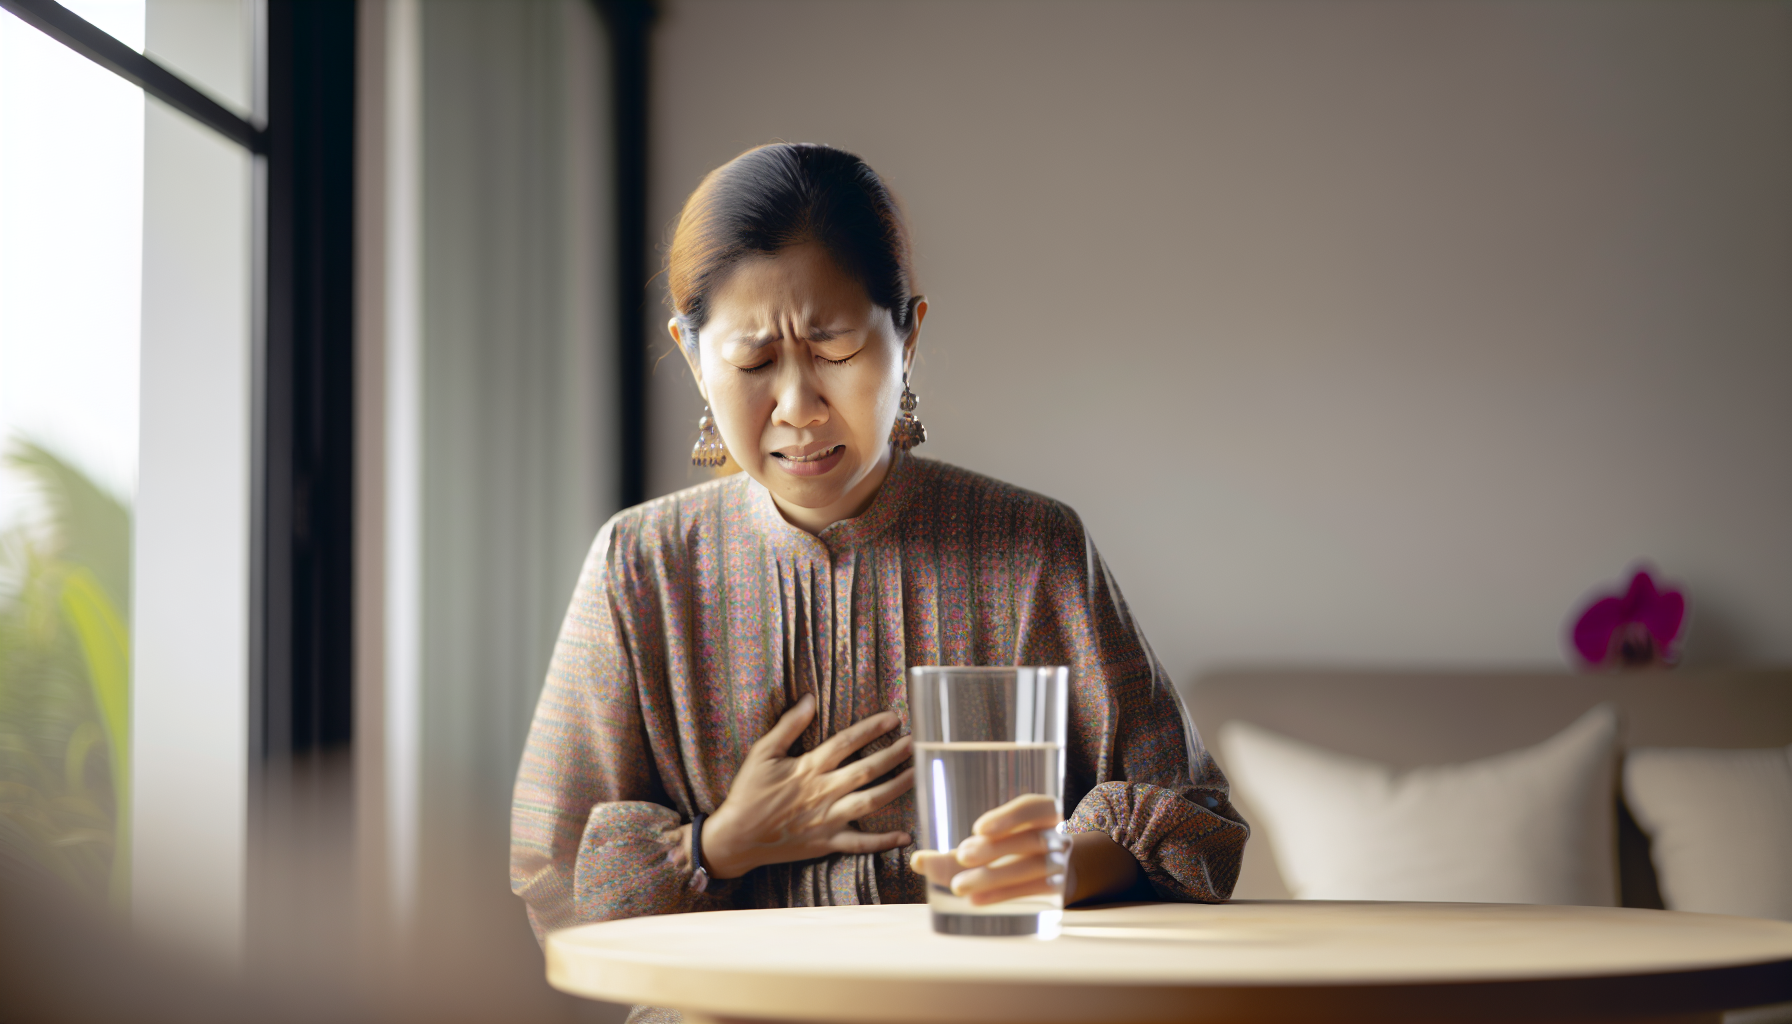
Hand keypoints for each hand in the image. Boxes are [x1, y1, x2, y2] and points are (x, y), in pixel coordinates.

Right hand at [700, 693, 914, 878]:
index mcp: (808, 768)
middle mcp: (823, 793)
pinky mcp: (826, 843)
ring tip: (916, 774)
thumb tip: (809, 699)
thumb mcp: (762, 753)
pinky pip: (860, 844)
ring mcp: (827, 820)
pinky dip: (883, 842)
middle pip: (866, 771)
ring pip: (870, 803)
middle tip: (915, 742)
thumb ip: (788, 726)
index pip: (846, 743)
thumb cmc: (747, 793)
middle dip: (894, 755)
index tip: (893, 718)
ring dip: (897, 788)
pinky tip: (904, 836)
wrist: (735, 838)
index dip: (871, 728)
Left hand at [908, 794, 1068, 905]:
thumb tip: (917, 860)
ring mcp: (1060, 864)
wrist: (1052, 877)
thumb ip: (951, 856)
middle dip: (995, 849)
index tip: (978, 828)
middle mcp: (1056, 836)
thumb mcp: (984, 850)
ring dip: (994, 877)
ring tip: (959, 886)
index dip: (1010, 815)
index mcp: (1043, 814)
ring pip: (1033, 868)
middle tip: (961, 856)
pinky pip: (1033, 891)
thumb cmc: (1008, 856)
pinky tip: (976, 900)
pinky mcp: (1057, 890)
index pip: (1036, 807)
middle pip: (1032, 840)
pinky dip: (1002, 895)